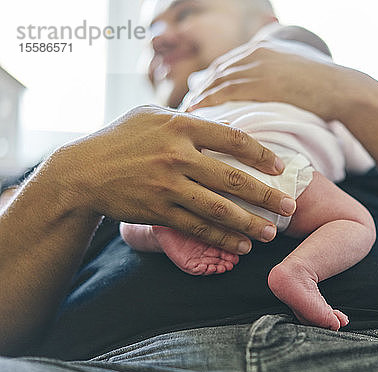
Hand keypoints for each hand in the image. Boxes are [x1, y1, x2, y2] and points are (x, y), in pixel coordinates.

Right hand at [54, 105, 295, 254]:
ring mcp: (167, 185)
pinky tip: (241, 245)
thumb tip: (224, 122)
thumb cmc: (122, 139)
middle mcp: (176, 155)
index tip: (281, 167)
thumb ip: (188, 119)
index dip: (262, 154)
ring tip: (272, 234)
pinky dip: (222, 238)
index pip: (233, 138)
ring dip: (250, 223)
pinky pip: (197, 228)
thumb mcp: (152, 116)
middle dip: (267, 195)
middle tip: (291, 207)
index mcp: (180, 126)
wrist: (82, 172)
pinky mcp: (158, 211)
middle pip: (233, 178)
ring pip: (218, 208)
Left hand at [186, 47, 360, 120]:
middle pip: (217, 70)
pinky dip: (207, 101)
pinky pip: (223, 91)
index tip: (201, 93)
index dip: (213, 79)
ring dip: (199, 96)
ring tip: (186, 112)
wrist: (341, 90)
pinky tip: (196, 112)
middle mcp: (255, 53)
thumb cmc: (325, 89)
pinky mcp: (257, 82)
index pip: (229, 63)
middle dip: (201, 87)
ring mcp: (255, 66)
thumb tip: (272, 93)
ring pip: (216, 80)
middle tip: (188, 105)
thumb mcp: (296, 74)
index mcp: (263, 49)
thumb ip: (277, 78)